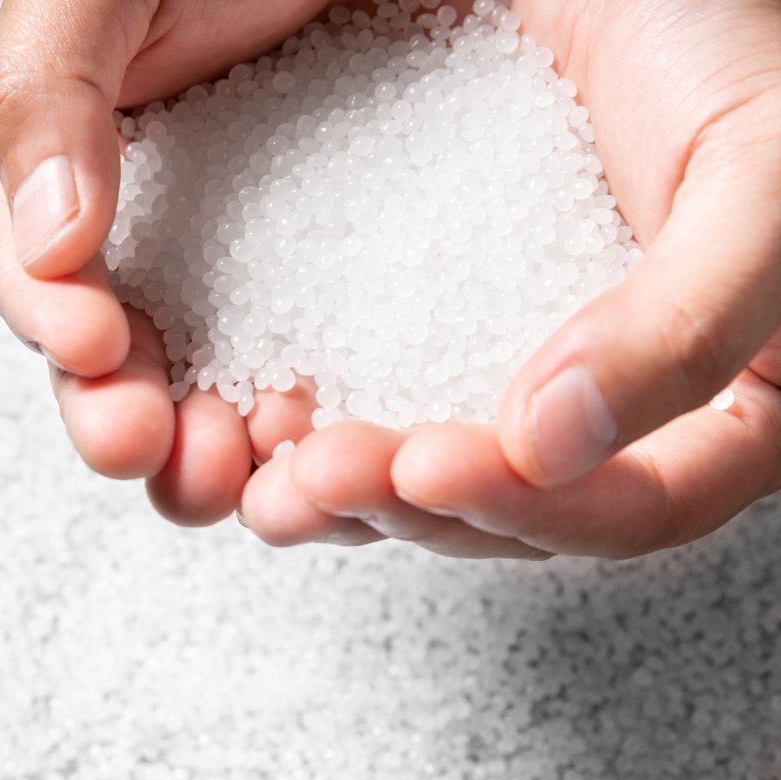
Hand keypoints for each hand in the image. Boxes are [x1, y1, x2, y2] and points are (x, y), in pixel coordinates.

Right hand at [0, 0, 341, 524]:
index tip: (91, 341)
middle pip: (114, 364)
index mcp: (82, 168)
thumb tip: (49, 238)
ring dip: (214, 453)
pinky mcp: (344, 295)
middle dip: (120, 418)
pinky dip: (316, 425)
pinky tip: (333, 439)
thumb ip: (44, 91)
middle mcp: (158, 232)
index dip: (47, 316)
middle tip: (144, 446)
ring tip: (240, 475)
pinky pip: (319, 380)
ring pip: (210, 394)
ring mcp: (251, 269)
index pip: (32, 271)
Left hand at [245, 0, 780, 557]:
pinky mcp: (441, 317)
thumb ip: (690, 322)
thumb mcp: (751, 174)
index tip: (428, 467)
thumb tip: (553, 445)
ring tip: (275, 476)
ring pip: (444, 468)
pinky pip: (381, 387)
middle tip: (321, 475)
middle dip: (414, 505)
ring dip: (354, 489)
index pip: (642, 501)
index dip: (535, 508)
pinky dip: (326, 413)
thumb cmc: (712, 38)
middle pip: (524, 504)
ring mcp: (524, 360)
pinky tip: (271, 405)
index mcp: (730, 392)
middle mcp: (622, 394)